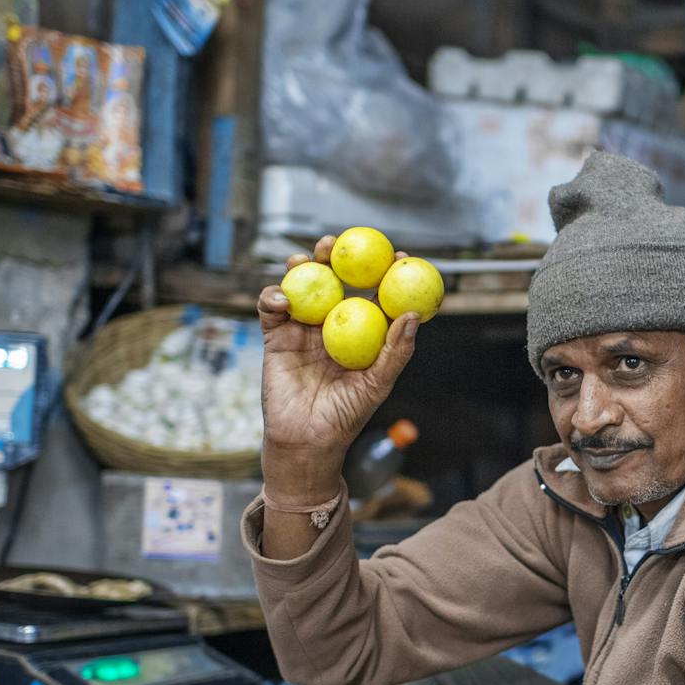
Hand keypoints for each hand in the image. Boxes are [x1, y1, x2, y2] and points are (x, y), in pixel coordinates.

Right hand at [258, 235, 418, 481]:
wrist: (306, 440)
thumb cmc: (347, 416)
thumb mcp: (378, 384)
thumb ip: (395, 351)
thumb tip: (413, 317)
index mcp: (360, 332)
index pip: (374, 294)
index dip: (384, 272)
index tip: (397, 255)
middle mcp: (332, 325)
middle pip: (334, 281)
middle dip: (335, 257)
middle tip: (337, 244)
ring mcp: (303, 329)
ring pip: (301, 288)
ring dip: (301, 268)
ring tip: (307, 259)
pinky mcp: (275, 338)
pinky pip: (271, 310)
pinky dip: (274, 297)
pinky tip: (283, 299)